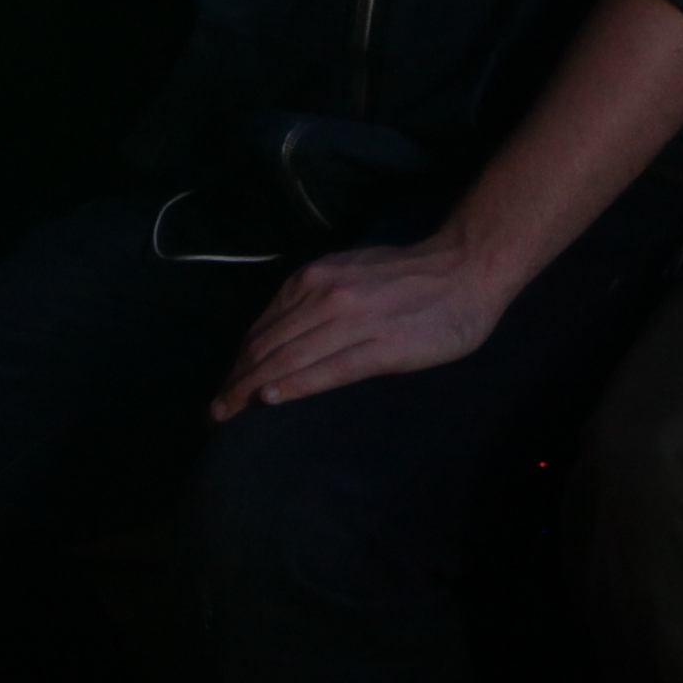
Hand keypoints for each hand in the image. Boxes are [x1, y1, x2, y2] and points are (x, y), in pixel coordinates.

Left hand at [209, 238, 512, 419]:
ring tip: (229, 415)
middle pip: (267, 346)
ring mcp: (352, 320)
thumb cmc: (412, 276)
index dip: (238, 362)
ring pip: (288, 359)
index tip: (223, 389)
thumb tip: (283, 334)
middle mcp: (326, 296)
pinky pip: (328, 369)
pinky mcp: (381, 347)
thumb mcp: (351, 273)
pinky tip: (271, 400)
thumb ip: (316, 299)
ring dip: (252, 390)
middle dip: (236, 382)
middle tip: (215, 413)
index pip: (263, 328)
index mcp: (316, 280)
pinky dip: (295, 385)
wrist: (468, 267)